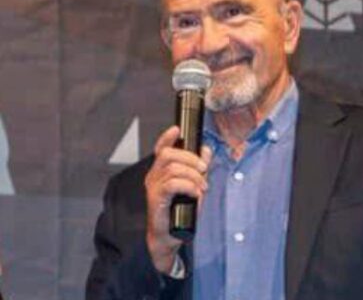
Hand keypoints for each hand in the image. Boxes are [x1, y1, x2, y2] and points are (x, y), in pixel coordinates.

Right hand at [144, 126, 211, 273]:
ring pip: (173, 168)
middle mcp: (154, 176)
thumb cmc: (180, 211)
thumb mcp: (193, 185)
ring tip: (202, 187)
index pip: (160, 149)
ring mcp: (153, 187)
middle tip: (204, 169)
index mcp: (161, 171)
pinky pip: (173, 184)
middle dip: (190, 158)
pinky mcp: (156, 199)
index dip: (167, 137)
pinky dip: (188, 185)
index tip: (177, 129)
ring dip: (193, 175)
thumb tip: (206, 151)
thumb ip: (198, 168)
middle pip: (168, 154)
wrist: (169, 236)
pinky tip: (195, 193)